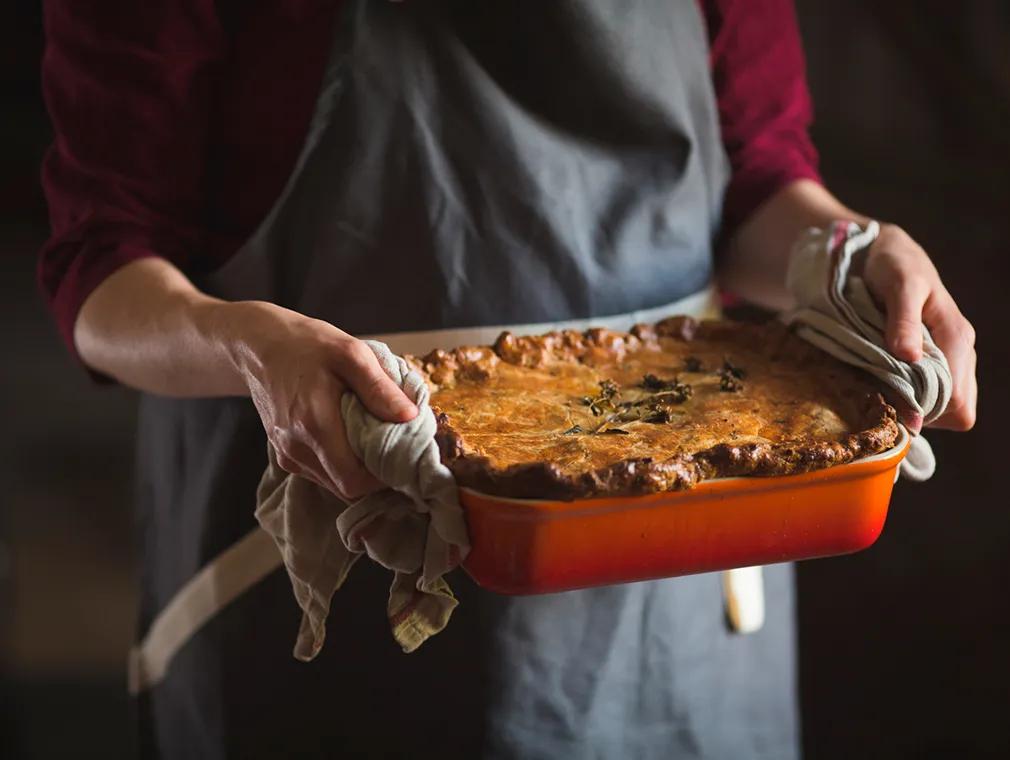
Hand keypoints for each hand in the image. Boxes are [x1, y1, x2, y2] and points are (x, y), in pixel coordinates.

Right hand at [225, 301, 417, 498]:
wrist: (259, 343)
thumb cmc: (307, 344)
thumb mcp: (351, 353)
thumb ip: (380, 388)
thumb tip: (410, 417)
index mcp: (315, 425)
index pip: (353, 482)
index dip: (382, 479)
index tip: (403, 459)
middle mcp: (296, 448)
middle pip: (345, 488)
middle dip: (374, 476)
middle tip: (395, 451)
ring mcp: (286, 453)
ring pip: (332, 483)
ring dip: (357, 471)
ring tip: (375, 442)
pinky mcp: (282, 452)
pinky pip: (319, 472)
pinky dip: (340, 464)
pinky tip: (352, 440)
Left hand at [861, 224, 976, 431]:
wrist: (882, 252)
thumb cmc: (892, 264)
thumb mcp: (898, 285)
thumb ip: (904, 320)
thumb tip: (910, 357)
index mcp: (957, 337)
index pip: (956, 400)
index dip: (925, 412)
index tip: (888, 407)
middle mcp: (959, 352)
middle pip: (954, 410)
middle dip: (919, 412)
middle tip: (879, 401)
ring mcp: (947, 358)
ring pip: (943, 407)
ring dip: (913, 407)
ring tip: (878, 392)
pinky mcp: (930, 360)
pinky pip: (930, 395)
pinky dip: (908, 398)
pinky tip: (882, 386)